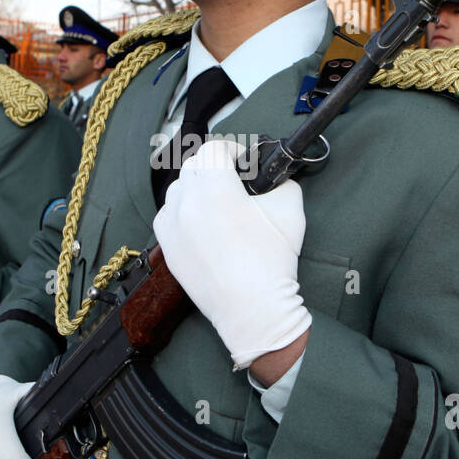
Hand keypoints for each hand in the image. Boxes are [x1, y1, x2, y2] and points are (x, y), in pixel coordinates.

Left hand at [153, 139, 311, 368]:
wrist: (252, 309)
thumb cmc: (272, 263)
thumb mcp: (291, 210)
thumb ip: (280, 181)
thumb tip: (272, 174)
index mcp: (216, 189)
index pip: (213, 149)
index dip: (231, 149)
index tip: (242, 161)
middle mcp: (187, 203)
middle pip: (193, 165)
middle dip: (213, 166)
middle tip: (233, 179)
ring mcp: (172, 226)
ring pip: (177, 189)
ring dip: (196, 186)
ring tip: (216, 202)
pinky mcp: (167, 247)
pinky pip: (168, 215)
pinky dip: (183, 211)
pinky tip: (202, 224)